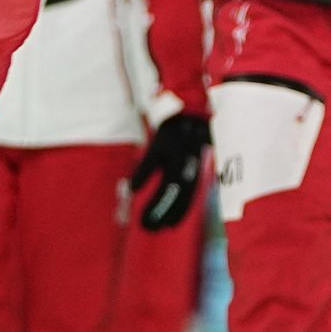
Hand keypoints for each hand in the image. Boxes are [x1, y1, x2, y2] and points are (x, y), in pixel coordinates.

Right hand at [128, 111, 211, 232]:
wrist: (188, 102)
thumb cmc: (189, 130)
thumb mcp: (195, 149)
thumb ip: (189, 169)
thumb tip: (178, 190)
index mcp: (197, 165)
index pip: (191, 195)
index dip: (180, 211)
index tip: (168, 227)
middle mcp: (191, 162)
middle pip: (181, 194)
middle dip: (166, 214)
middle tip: (150, 229)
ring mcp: (177, 152)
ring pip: (169, 185)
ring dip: (156, 205)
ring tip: (142, 220)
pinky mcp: (162, 141)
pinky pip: (151, 163)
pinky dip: (143, 177)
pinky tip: (132, 190)